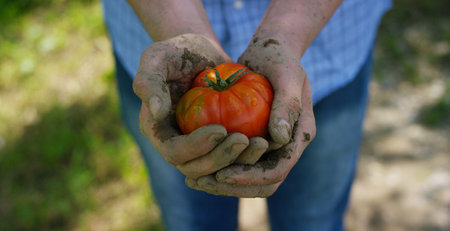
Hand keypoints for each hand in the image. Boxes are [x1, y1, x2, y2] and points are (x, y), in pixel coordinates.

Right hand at [134, 34, 251, 178]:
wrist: (201, 52)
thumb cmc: (176, 51)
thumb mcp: (158, 57)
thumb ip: (149, 82)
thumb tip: (157, 113)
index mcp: (156, 130)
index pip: (174, 153)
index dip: (196, 147)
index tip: (220, 129)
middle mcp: (175, 143)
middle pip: (196, 168)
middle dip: (221, 159)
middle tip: (244, 141)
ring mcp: (197, 145)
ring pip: (216, 170)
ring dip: (238, 162)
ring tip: (260, 143)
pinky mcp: (217, 141)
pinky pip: (231, 157)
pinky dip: (247, 154)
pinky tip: (265, 140)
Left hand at [185, 37, 315, 196]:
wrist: (271, 51)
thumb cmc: (280, 58)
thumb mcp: (287, 75)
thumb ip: (286, 105)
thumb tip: (279, 139)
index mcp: (299, 136)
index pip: (277, 170)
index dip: (250, 177)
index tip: (222, 174)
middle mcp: (286, 146)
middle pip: (264, 183)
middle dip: (234, 187)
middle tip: (202, 181)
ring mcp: (270, 145)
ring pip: (249, 178)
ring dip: (223, 183)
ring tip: (194, 179)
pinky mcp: (254, 139)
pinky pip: (237, 162)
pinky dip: (218, 167)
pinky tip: (194, 165)